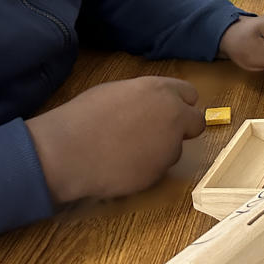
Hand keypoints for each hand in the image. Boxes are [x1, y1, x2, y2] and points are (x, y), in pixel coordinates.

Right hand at [26, 77, 203, 204]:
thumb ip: (146, 97)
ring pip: (175, 149)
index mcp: (162, 91)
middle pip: (196, 123)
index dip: (180, 104)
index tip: (171, 112)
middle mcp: (174, 116)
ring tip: (128, 151)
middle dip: (182, 128)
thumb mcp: (119, 91)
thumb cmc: (84, 115)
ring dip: (161, 150)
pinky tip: (122, 166)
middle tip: (159, 134)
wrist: (67, 151)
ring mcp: (169, 146)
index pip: (190, 94)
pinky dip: (146, 168)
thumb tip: (153, 105)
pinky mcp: (159, 173)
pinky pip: (158, 169)